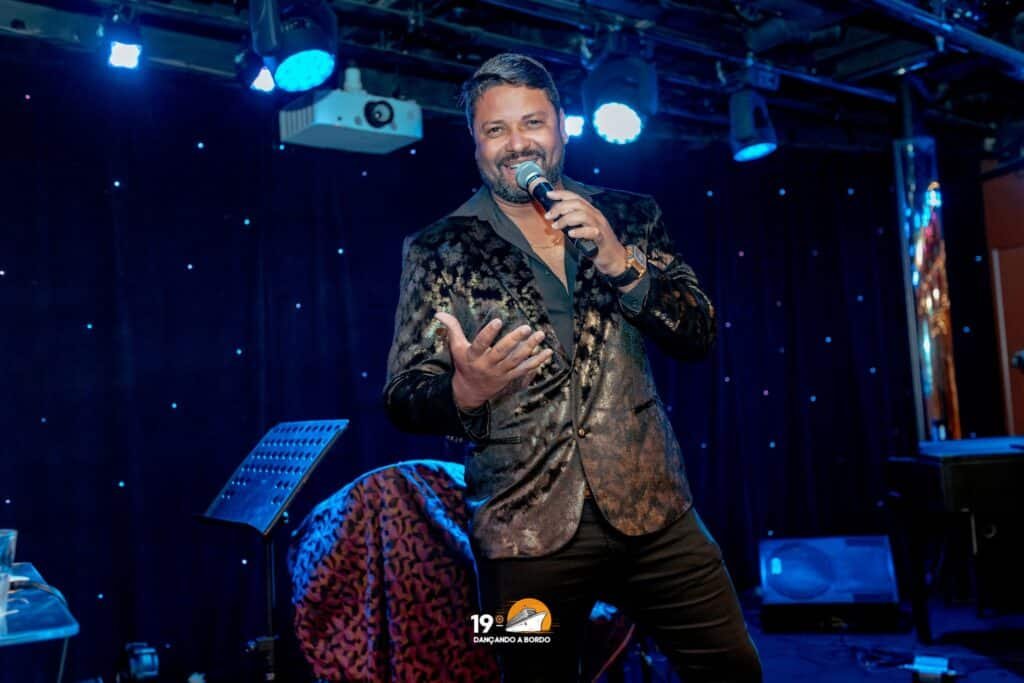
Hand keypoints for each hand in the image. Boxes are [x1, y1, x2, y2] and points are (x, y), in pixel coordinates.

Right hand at [434, 312, 553, 409]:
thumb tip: (439, 313)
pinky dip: (537, 361)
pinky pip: (525, 369)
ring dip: (530, 348)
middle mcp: (487, 365)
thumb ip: (452, 328)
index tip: (498, 321)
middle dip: (514, 340)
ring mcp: (500, 372)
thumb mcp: (456, 347)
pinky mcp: (509, 377)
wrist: (469, 391)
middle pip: (501, 352)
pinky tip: (547, 352)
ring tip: (540, 334)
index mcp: (473, 356)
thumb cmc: (463, 364)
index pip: (480, 344)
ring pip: (516, 360)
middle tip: (526, 327)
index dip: (489, 333)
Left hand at [544, 190, 627, 276]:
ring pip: (582, 215)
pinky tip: (570, 234)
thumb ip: (573, 222)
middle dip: (560, 207)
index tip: (549, 194)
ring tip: (556, 226)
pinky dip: (579, 231)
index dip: (562, 194)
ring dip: (566, 219)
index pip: (576, 197)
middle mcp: (596, 215)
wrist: (615, 258)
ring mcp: (600, 226)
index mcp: (591, 212)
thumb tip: (556, 218)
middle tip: (549, 216)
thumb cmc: (597, 244)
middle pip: (577, 204)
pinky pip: (591, 231)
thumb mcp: (584, 229)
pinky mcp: (602, 238)